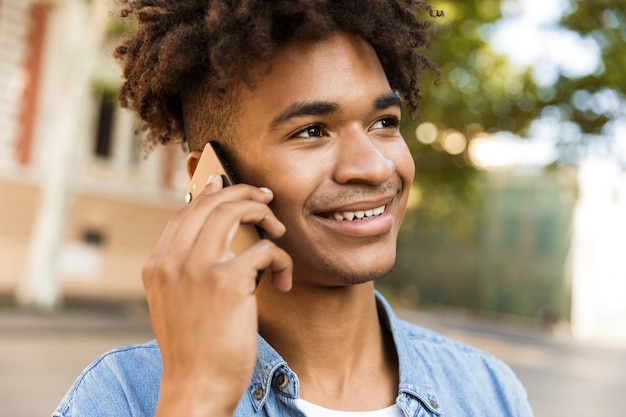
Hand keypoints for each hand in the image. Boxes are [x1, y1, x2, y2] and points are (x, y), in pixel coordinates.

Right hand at [142, 176, 292, 416]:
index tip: (229, 183)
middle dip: (242, 192)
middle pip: (209, 203)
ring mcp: (197, 268)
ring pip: (233, 212)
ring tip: (278, 229)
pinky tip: (283, 280)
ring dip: (262, 212)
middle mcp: (172, 261)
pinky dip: (281, 259)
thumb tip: (209, 239)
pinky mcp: (228, 281)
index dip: (210, 193)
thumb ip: (184, 270)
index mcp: (157, 265)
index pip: (185, 213)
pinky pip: (264, 249)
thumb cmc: (193, 349)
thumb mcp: (175, 304)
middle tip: (265, 196)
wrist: (195, 388)